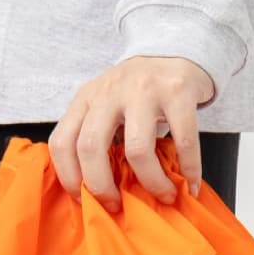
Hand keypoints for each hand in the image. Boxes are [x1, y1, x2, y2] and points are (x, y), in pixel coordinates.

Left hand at [48, 55, 214, 211]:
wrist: (175, 48)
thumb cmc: (138, 91)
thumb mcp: (106, 105)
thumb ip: (97, 136)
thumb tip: (97, 193)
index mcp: (86, 99)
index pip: (62, 141)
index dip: (69, 177)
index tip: (85, 200)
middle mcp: (109, 91)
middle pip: (91, 147)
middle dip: (103, 187)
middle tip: (118, 206)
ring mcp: (143, 89)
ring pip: (137, 148)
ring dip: (151, 181)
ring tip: (164, 195)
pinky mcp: (177, 90)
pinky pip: (182, 139)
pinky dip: (189, 168)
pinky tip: (191, 182)